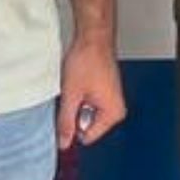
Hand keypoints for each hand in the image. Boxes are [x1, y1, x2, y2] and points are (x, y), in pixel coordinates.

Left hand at [57, 35, 126, 149]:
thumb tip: (63, 143)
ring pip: (85, 113)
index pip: (87, 137)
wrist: (93, 37)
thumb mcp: (71, 94)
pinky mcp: (105, 92)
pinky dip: (80, 95)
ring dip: (76, 103)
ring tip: (76, 86)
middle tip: (72, 94)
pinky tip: (79, 82)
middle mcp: (116, 110)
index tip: (65, 111)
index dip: (72, 127)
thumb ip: (66, 121)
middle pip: (87, 126)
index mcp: (112, 114)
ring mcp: (111, 100)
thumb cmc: (88, 60)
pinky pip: (88, 102)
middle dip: (74, 113)